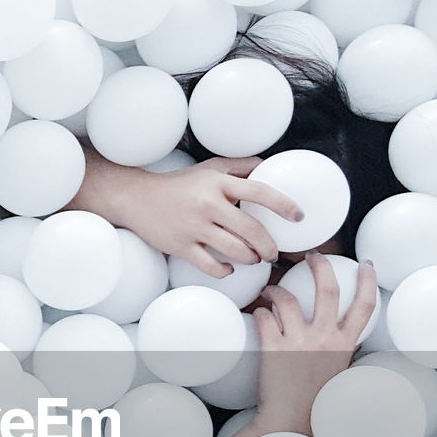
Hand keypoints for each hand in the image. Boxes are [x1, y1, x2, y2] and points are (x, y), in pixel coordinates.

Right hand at [116, 156, 302, 278]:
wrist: (137, 198)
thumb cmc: (179, 184)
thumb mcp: (209, 169)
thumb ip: (239, 166)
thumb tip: (269, 165)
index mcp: (218, 183)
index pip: (258, 191)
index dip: (283, 204)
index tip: (299, 216)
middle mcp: (208, 204)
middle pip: (251, 230)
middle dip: (269, 246)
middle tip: (274, 253)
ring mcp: (194, 227)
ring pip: (235, 250)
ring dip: (251, 259)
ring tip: (254, 259)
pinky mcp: (181, 246)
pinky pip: (211, 266)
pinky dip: (225, 271)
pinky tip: (229, 269)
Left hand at [252, 253, 378, 434]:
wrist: (289, 421)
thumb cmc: (316, 401)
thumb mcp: (338, 371)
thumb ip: (340, 348)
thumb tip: (339, 330)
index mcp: (344, 344)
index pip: (364, 304)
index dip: (367, 280)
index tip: (365, 263)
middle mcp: (324, 338)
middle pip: (327, 288)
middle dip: (320, 265)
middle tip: (312, 257)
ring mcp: (298, 341)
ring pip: (287, 299)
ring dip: (276, 290)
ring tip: (271, 290)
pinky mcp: (273, 347)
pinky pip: (264, 317)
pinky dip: (260, 312)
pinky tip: (259, 314)